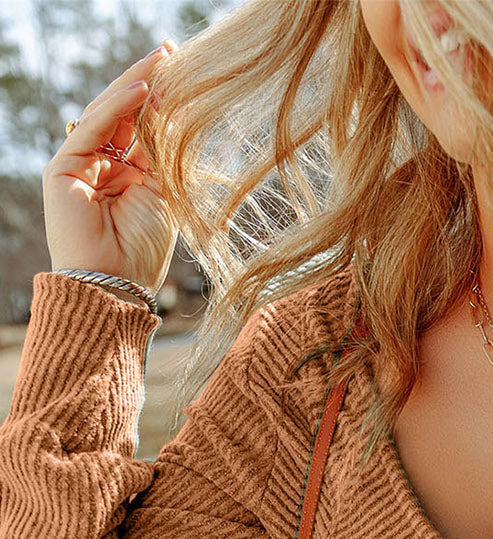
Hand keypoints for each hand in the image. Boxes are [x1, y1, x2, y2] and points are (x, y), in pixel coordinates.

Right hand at [42, 40, 178, 290]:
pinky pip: (92, 129)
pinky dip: (116, 108)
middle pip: (121, 114)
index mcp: (124, 176)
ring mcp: (79, 166)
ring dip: (134, 86)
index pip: (138, 127)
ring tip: (161, 62)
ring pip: (105, 114)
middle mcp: (100, 167)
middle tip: (170, 52)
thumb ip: (161, 154)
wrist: (115, 285)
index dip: (158, 100)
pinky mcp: (63, 169)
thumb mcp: (161, 193)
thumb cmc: (142, 251)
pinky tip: (141, 90)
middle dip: (145, 82)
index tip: (181, 71)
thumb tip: (169, 108)